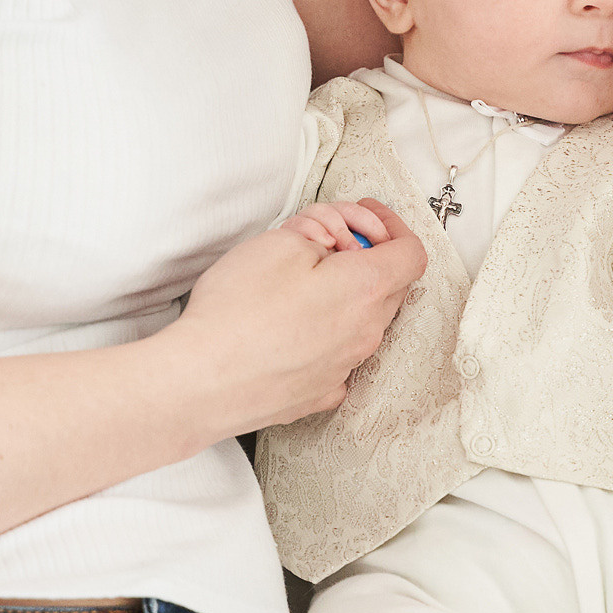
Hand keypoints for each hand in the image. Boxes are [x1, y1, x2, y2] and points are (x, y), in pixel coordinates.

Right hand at [180, 199, 424, 426]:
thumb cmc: (237, 313)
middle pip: (389, 285)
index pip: (411, 252)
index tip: (367, 219)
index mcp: (365, 289)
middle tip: (324, 242)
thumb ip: (323, 234)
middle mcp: (365, 333)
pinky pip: (338, 354)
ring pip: (363, 319)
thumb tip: (333, 244)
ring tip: (297, 283)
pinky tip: (291, 324)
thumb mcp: (282, 241)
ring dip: (343, 294)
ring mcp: (345, 368)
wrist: (200, 381)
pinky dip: (325, 332)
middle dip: (364, 256)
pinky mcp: (321, 392)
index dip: (392, 226)